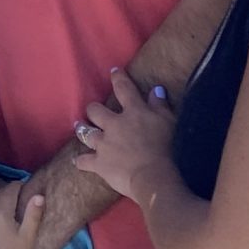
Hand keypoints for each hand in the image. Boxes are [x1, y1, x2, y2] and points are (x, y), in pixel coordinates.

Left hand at [72, 68, 174, 200]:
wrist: (154, 177)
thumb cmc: (168, 149)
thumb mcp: (169, 122)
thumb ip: (160, 105)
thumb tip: (155, 89)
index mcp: (134, 112)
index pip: (124, 89)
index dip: (118, 78)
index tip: (113, 71)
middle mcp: (114, 125)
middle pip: (95, 110)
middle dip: (93, 109)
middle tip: (93, 110)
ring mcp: (104, 144)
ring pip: (85, 133)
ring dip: (82, 130)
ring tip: (80, 128)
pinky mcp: (98, 163)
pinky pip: (83, 161)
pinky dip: (81, 161)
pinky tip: (78, 161)